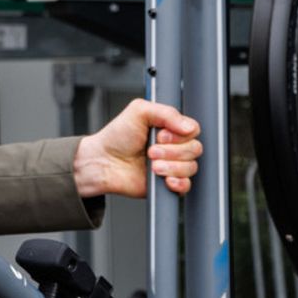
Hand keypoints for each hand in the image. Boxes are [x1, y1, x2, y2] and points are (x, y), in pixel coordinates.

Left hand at [74, 99, 202, 197]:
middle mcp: (174, 146)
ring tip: (152, 166)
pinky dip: (178, 183)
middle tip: (150, 151)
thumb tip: (189, 127)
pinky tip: (164, 179)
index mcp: (170, 128)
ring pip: (191, 168)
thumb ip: (167, 112)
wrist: (102, 162)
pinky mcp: (168, 184)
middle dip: (172, 151)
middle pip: (195, 149)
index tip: (160, 135)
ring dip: (171, 167)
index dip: (179, 134)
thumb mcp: (139, 111)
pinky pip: (186, 186)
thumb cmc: (117, 136)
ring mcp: (172, 166)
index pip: (193, 130)